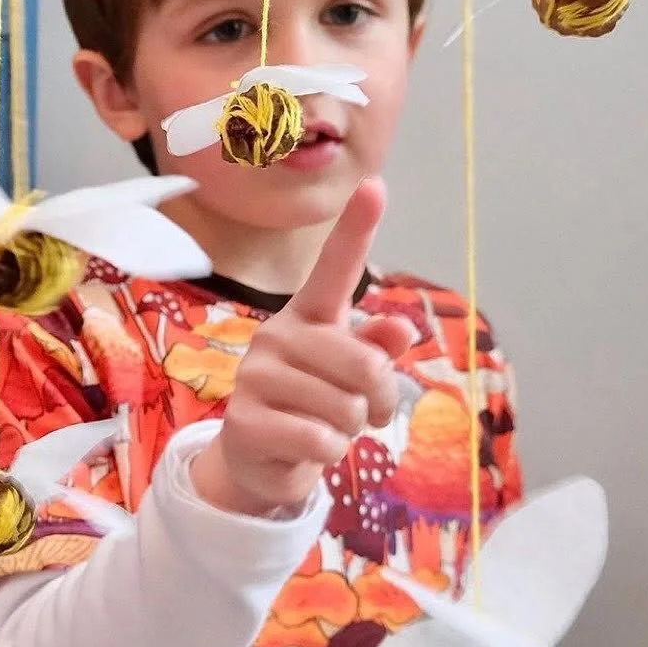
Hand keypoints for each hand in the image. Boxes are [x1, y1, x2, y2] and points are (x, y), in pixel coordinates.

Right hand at [191, 176, 416, 516]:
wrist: (260, 461)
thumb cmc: (314, 405)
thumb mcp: (352, 377)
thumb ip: (377, 349)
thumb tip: (402, 328)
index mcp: (309, 316)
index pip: (335, 267)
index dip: (356, 228)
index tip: (375, 185)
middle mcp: (277, 335)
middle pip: (364, 364)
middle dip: (379, 400)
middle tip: (366, 414)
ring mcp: (256, 376)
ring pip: (345, 408)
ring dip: (351, 431)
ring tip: (327, 430)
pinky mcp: (244, 422)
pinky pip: (320, 440)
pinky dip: (329, 454)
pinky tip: (307, 450)